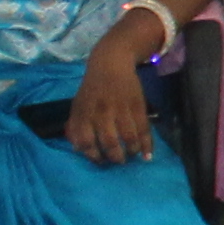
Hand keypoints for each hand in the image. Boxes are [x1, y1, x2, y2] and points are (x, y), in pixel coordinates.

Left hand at [67, 38, 159, 164]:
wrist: (111, 63)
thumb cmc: (92, 88)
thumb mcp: (78, 105)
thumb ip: (76, 126)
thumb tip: (78, 149)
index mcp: (85, 113)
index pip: (86, 142)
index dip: (93, 156)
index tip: (100, 160)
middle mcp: (102, 113)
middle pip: (109, 142)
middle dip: (115, 157)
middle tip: (119, 161)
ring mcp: (121, 109)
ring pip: (129, 138)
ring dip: (132, 151)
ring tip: (132, 154)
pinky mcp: (137, 106)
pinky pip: (143, 129)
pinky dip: (147, 144)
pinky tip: (147, 155)